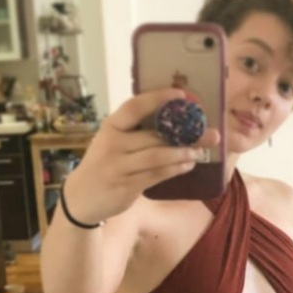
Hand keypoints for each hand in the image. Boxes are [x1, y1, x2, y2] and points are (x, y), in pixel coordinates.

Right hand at [61, 88, 220, 224]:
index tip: (181, 95)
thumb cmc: (103, 165)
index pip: (134, 106)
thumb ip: (134, 132)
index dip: (158, 98)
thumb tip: (173, 123)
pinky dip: (175, 169)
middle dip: (185, 134)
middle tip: (210, 133)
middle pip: (154, 135)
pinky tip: (188, 165)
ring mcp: (119, 166)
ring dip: (182, 153)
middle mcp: (113, 144)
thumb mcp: (111, 142)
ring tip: (200, 151)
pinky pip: (156, 175)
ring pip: (157, 156)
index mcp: (111, 126)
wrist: (82, 198)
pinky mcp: (127, 185)